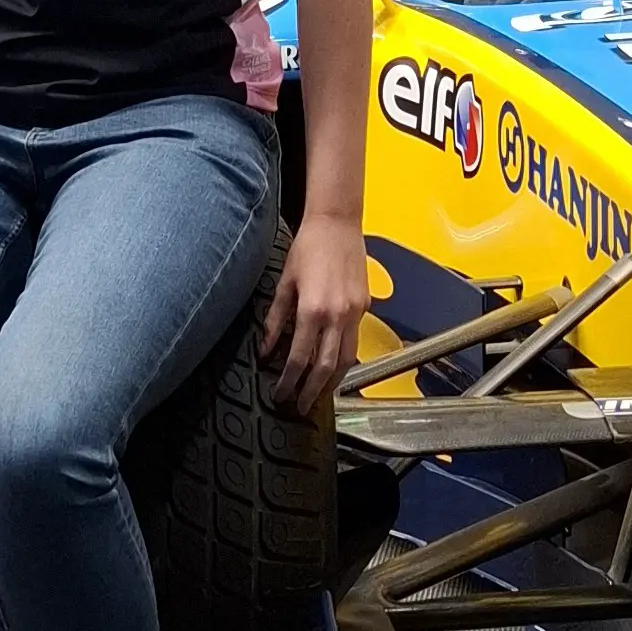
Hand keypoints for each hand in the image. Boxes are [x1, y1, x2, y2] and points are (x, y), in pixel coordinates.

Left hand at [261, 212, 367, 415]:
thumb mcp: (284, 283)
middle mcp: (337, 315)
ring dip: (332, 381)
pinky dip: (344, 358)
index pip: (299, 357)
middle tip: (300, 406)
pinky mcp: (365, 307)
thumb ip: (275, 320)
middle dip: (311, 391)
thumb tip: (266, 349)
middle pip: (326, 366)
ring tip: (319, 395)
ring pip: (346, 359)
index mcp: (313, 310)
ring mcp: (355, 312)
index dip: (288, 380)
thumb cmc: (308, 247)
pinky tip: (334, 366)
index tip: (280, 393)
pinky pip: (355, 341)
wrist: (337, 224)